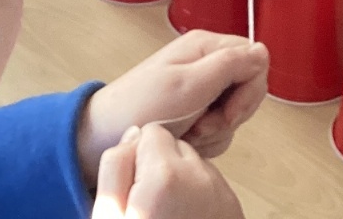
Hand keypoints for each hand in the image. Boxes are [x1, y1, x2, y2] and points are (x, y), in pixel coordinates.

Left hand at [78, 32, 268, 184]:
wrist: (106, 134)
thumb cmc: (139, 107)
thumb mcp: (188, 85)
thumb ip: (229, 65)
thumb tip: (262, 51)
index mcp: (206, 46)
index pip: (256, 59)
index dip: (249, 89)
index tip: (228, 111)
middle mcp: (207, 63)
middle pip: (248, 88)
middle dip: (230, 115)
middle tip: (202, 124)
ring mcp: (202, 88)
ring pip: (235, 113)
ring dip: (215, 131)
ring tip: (187, 133)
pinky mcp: (196, 111)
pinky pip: (220, 129)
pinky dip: (206, 141)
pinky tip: (184, 140)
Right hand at [91, 124, 244, 218]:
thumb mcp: (108, 216)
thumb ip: (115, 167)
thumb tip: (134, 133)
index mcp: (164, 173)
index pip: (151, 132)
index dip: (137, 158)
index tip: (134, 188)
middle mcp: (201, 175)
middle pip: (176, 147)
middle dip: (161, 167)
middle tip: (150, 207)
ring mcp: (222, 193)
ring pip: (196, 167)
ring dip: (181, 183)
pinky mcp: (235, 210)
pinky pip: (212, 188)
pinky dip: (199, 200)